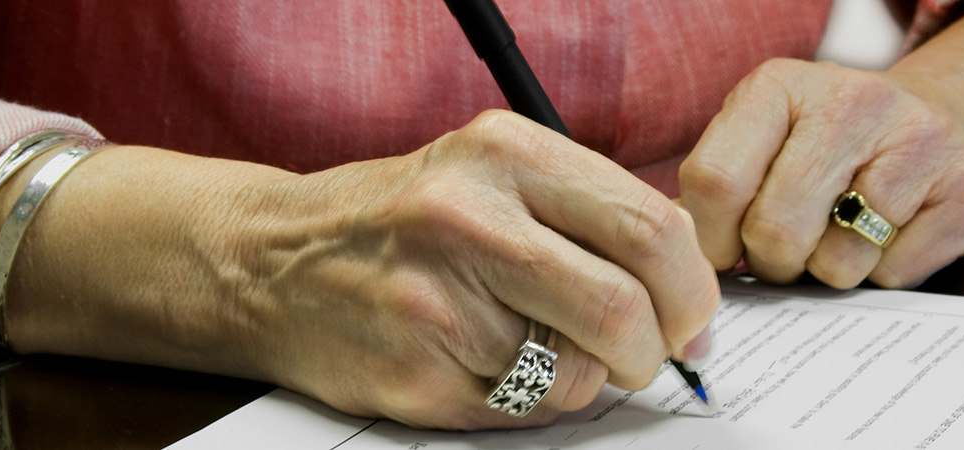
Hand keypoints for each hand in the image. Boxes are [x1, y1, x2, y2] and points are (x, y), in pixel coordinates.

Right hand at [222, 110, 718, 428]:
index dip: (690, 288)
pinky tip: (490, 363)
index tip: (690, 316)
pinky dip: (531, 399)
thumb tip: (683, 282)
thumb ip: (586, 210)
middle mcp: (470, 219)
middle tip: (645, 353)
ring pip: (577, 371)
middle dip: (653, 346)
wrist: (272, 260)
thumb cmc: (399, 219)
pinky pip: (525, 411)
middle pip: (624, 306)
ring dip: (584, 376)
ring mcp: (437, 302)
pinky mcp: (416, 373)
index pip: (650, 227)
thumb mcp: (489, 173)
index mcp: (505, 153)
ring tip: (539, 347)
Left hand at [679, 58, 963, 288]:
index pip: (714, 182)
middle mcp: (850, 101)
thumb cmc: (833, 143)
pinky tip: (888, 232)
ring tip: (841, 231)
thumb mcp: (765, 138)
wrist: (953, 117)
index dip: (711, 238)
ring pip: (836, 263)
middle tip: (786, 249)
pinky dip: (880, 272)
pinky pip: (893, 275)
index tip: (724, 249)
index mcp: (779, 87)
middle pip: (774, 233)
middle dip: (772, 262)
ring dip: (828, 270)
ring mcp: (918, 141)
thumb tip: (679, 254)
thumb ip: (718, 187)